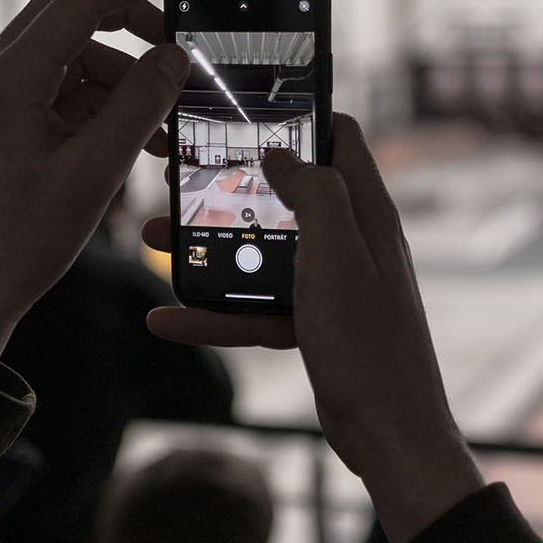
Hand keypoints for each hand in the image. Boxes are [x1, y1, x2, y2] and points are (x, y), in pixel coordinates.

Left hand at [0, 0, 200, 379]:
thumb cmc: (20, 241)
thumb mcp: (95, 173)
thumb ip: (139, 107)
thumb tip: (174, 57)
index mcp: (10, 80)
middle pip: (73, 16)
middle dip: (132, 27)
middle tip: (179, 53)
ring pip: (71, 58)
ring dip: (122, 80)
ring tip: (160, 128)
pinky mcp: (3, 126)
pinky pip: (61, 94)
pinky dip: (102, 106)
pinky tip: (133, 143)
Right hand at [142, 114, 483, 542]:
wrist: (390, 435)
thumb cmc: (370, 345)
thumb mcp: (338, 257)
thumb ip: (316, 193)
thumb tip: (283, 152)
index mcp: (367, 214)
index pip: (339, 138)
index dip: (296, 117)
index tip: (243, 106)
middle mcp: (353, 242)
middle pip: (286, 193)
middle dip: (232, 182)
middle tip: (176, 167)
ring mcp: (334, 285)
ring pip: (263, 251)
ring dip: (210, 246)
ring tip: (152, 236)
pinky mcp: (316, 326)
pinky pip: (257, 309)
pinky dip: (215, 312)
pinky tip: (166, 318)